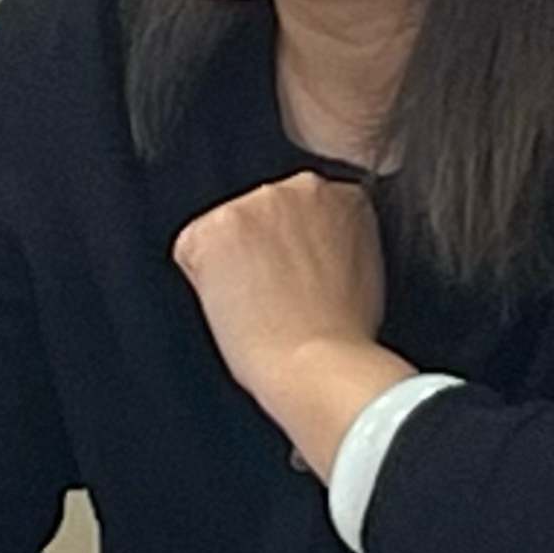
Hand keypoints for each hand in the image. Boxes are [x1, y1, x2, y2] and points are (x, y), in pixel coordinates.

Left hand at [174, 171, 411, 457]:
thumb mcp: (362, 271)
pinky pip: (191, 250)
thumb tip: (309, 251)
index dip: (293, 248)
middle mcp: (299, 188)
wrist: (319, 364)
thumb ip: (336, 242)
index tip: (297, 276)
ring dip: (231, 262)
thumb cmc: (343, 338)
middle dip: (261, 247)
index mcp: (343, 197)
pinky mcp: (212, 229)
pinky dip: (202, 280)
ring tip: (260, 306)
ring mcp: (253, 205)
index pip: (302, 208)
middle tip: (278, 295)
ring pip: (225, 229)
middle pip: (262, 212)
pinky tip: (235, 308)